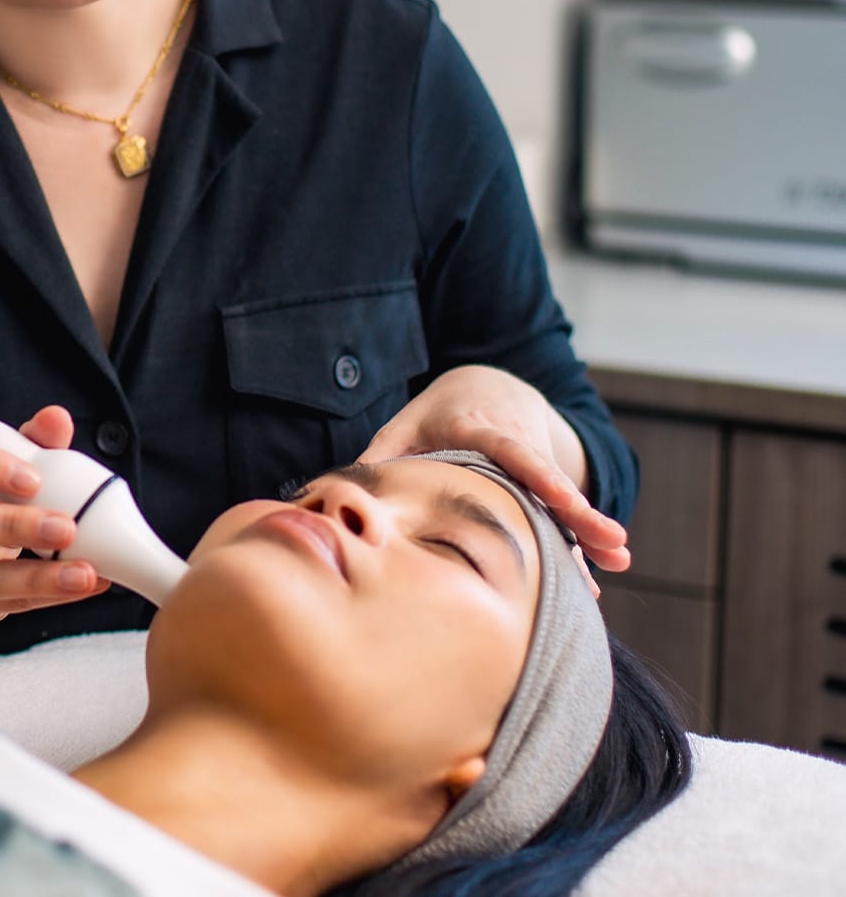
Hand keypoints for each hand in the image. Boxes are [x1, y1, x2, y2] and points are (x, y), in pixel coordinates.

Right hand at [0, 405, 108, 629]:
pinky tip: (80, 585)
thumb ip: (31, 440)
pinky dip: (46, 595)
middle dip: (13, 526)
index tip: (34, 477)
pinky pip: (0, 604)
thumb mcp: (0, 462)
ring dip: (34, 577)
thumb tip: (56, 419)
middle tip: (67, 528)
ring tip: (83, 573)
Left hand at [360, 365, 630, 573]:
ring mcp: (536, 464)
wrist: (488, 387)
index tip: (563, 496)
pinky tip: (598, 576)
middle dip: (580, 512)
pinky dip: (577, 543)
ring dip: (589, 531)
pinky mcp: (544, 484)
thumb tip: (344, 494)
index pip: (512, 452)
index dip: (538, 476)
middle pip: (549, 481)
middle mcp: (517, 445)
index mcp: (481, 429)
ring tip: (619, 558)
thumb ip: (382, 455)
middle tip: (613, 542)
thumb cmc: (437, 414)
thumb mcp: (406, 424)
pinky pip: (560, 515)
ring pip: (561, 501)